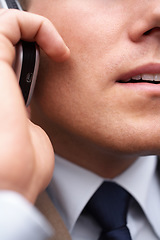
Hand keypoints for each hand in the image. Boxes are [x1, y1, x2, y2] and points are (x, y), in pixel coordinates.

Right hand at [0, 9, 69, 202]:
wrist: (13, 184)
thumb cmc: (20, 170)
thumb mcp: (27, 134)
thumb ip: (23, 114)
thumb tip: (23, 104)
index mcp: (0, 94)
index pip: (8, 57)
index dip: (30, 49)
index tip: (57, 59)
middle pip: (4, 40)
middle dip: (30, 35)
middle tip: (56, 49)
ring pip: (1, 27)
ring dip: (35, 29)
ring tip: (57, 47)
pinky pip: (8, 24)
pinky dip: (36, 25)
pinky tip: (57, 47)